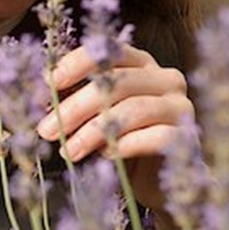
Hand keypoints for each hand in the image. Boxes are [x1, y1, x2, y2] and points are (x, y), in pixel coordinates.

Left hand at [37, 45, 193, 209]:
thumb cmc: (119, 141)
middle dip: (75, 106)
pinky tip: (106, 155)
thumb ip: (74, 100)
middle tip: (46, 130)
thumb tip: (40, 96)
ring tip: (68, 151)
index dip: (76, 63)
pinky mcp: (187, 136)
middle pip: (116, 82)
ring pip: (132, 109)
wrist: (156, 179)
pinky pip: (155, 136)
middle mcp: (164, 78)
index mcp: (140, 63)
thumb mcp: (93, 117)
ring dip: (92, 132)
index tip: (48, 83)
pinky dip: (125, 146)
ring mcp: (180, 106)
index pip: (109, 50)